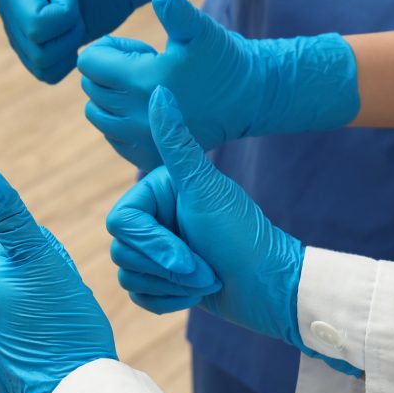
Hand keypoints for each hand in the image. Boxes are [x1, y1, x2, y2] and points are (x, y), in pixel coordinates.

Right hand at [0, 0, 171, 83]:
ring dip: (69, 45)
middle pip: (37, 47)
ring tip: (77, 20)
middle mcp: (7, 6)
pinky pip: (45, 74)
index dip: (66, 14)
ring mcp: (16, 31)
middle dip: (68, 32)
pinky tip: (75, 38)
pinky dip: (66, 60)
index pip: (37, 25)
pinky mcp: (30, 51)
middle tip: (78, 7)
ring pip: (41, 63)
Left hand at [0, 166, 116, 392]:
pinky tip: (46, 355)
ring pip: (10, 313)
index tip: (58, 285)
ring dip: (31, 317)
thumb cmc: (65, 321)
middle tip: (62, 309)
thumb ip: (10, 214)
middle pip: (12, 281)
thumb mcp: (44, 259)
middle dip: (36, 288)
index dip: (47, 261)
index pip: (17, 249)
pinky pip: (7, 347)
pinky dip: (24, 347)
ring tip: (58, 332)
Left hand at [78, 0, 358, 169]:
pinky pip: (111, 137)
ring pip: (96, 113)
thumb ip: (177, 12)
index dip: (108, 50)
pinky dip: (119, 122)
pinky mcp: (147, 158)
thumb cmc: (221, 59)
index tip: (138, 52)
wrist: (248, 98)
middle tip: (145, 67)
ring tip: (145, 89)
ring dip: (110, 97)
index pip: (88, 62)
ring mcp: (140, 141)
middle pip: (91, 87)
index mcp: (141, 81)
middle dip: (109, 72)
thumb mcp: (200, 30)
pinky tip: (146, 111)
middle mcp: (134, 116)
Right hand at [106, 87, 359, 375]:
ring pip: (127, 274)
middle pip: (121, 250)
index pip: (121, 223)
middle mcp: (152, 217)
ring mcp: (156, 250)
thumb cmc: (243, 237)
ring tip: (207, 280)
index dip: (152, 245)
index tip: (188, 258)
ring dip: (171, 287)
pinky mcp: (160, 280)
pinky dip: (167, 302)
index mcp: (156, 192)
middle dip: (167, 269)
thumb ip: (177, 142)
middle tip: (206, 271)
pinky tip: (197, 295)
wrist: (272, 288)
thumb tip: (160, 90)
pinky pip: (137, 295)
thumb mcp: (205, 189)